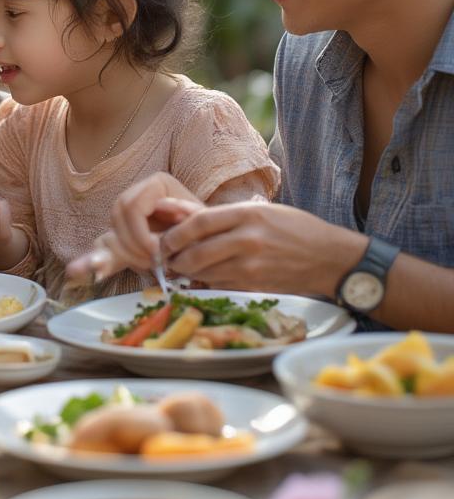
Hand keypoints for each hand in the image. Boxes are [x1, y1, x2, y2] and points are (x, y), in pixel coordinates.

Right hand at [66, 172, 201, 281]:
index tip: (158, 254)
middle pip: (118, 216)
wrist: (213, 244)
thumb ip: (187, 218)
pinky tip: (75, 273)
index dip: (140, 232)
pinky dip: (91, 262)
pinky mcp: (121, 238)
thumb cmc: (211, 232)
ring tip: (145, 267)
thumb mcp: (204, 224)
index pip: (133, 206)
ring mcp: (126, 216)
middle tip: (152, 264)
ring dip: (125, 253)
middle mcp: (137, 194)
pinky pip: (102, 247)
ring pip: (111, 231)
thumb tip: (171, 212)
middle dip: (133, 244)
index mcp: (156, 185)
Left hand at [160, 200, 365, 294]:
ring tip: (182, 269)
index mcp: (247, 215)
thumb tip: (189, 222)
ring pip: (205, 273)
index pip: (199, 223)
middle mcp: (247, 240)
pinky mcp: (256, 287)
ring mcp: (252, 266)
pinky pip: (221, 286)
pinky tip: (207, 279)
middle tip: (168, 259)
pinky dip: (208, 283)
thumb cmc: (297, 229)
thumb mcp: (263, 212)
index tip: (166, 239)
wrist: (332, 258)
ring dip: (188, 273)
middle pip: (195, 252)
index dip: (176, 233)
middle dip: (175, 258)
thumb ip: (228, 218)